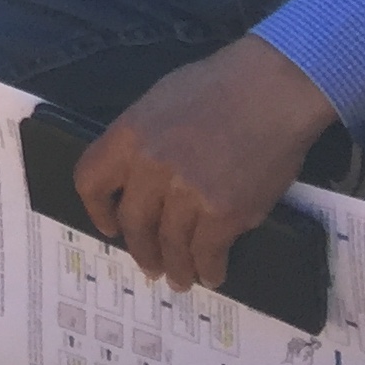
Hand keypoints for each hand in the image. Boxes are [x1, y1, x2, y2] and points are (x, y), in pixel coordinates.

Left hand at [72, 38, 338, 293]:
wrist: (273, 89)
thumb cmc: (219, 86)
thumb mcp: (160, 101)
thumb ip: (143, 139)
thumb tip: (136, 173)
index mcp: (129, 135)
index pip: (91, 181)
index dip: (97, 210)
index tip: (109, 227)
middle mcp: (151, 166)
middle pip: (133, 222)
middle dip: (140, 250)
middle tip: (149, 265)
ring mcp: (187, 192)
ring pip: (171, 245)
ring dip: (174, 268)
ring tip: (179, 278)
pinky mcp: (225, 212)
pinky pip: (208, 252)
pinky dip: (208, 269)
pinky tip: (211, 274)